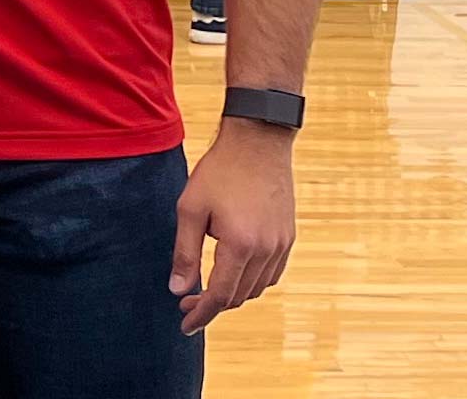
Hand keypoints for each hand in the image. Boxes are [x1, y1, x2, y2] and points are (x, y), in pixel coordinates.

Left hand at [172, 121, 297, 333]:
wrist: (259, 141)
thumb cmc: (220, 171)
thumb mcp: (190, 208)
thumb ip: (184, 253)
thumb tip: (177, 290)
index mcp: (240, 245)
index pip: (220, 296)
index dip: (201, 315)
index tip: (185, 326)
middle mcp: (266, 250)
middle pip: (239, 296)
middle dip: (212, 305)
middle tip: (186, 301)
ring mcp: (281, 244)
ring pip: (257, 288)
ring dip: (233, 294)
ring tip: (207, 288)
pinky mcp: (289, 236)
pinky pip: (272, 274)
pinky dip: (252, 282)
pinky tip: (235, 273)